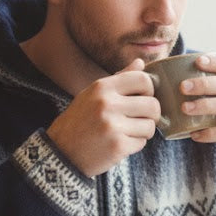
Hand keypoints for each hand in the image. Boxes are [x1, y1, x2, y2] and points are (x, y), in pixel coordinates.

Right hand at [46, 59, 159, 176]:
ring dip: (143, 132)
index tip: (143, 99)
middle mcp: (107, 104)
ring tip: (127, 133)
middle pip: (153, 105)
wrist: (61, 152)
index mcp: (102, 87)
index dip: (149, 90)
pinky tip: (119, 144)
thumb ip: (119, 78)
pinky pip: (142, 143)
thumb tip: (141, 62)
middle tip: (140, 120)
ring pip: (150, 126)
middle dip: (151, 115)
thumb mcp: (93, 94)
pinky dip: (134, 145)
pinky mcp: (117, 146)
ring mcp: (112, 126)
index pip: (143, 79)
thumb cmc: (80, 121)